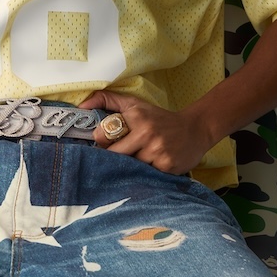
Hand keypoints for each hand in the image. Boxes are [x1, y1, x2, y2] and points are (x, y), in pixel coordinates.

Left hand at [80, 90, 211, 175]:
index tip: (108, 143)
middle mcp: (146, 132)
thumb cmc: (158, 118)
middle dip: (114, 159)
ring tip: (139, 160)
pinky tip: (152, 166)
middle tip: (122, 155)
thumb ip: (107, 100)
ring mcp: (157, 151)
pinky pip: (145, 176)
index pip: (102, 136)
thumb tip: (81, 106)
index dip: (102, 142)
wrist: (195, 130)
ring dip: (130, 168)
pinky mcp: (166, 166)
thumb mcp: (135, 104)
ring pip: (128, 168)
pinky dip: (145, 175)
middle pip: (114, 156)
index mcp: (135, 116)